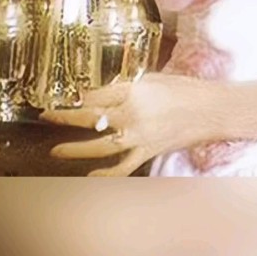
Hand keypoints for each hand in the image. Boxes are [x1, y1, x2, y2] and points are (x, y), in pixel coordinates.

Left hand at [41, 73, 216, 176]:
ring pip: (100, 146)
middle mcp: (132, 114)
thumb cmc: (184, 89)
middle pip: (91, 117)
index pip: (96, 94)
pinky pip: (123, 167)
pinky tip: (89, 177)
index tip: (64, 95)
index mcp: (133, 91)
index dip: (77, 95)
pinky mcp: (147, 152)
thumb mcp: (153, 78)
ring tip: (55, 151)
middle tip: (46, 116)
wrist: (210, 109)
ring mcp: (139, 136)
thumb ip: (128, 85)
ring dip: (75, 150)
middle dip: (65, 118)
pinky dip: (106, 175)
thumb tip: (106, 90)